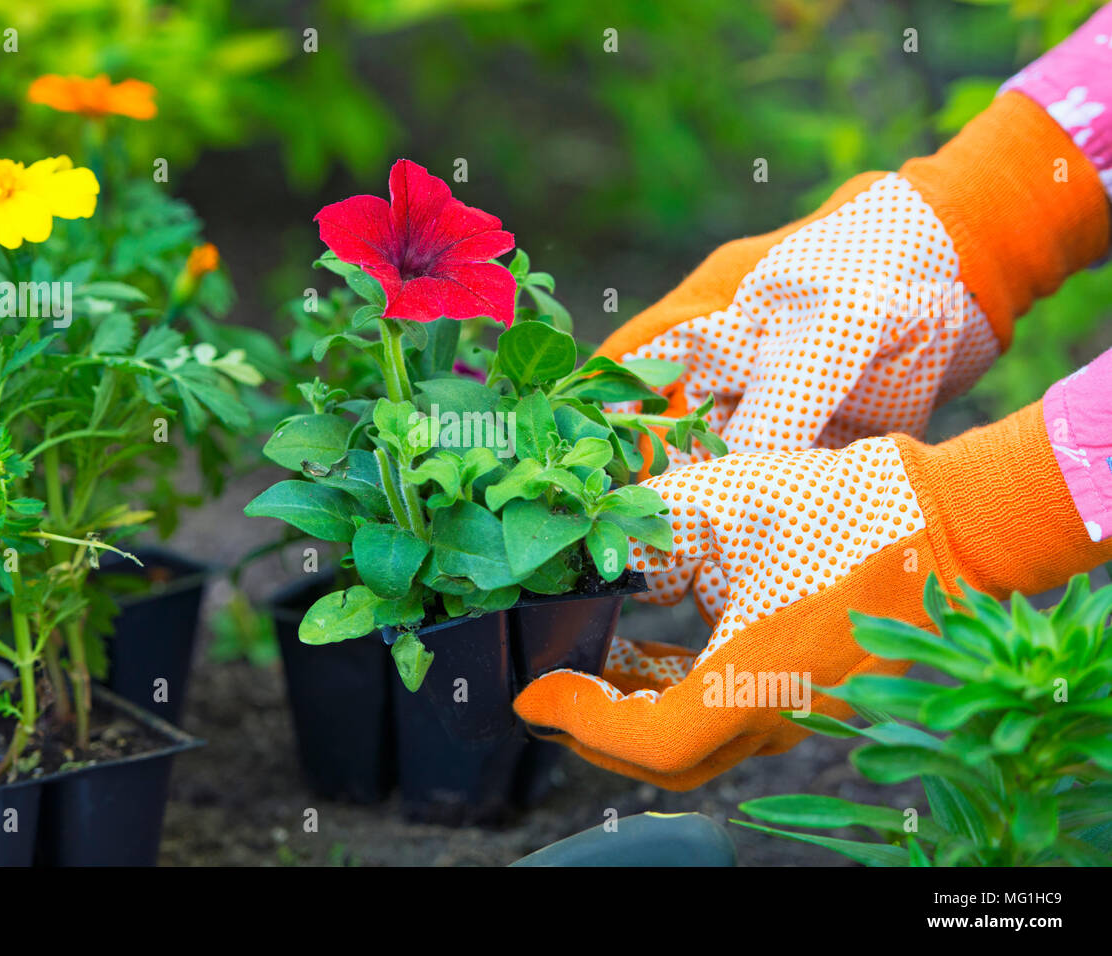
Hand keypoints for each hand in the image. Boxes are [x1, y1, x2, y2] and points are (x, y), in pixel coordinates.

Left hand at [515, 401, 1110, 788]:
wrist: (955, 520)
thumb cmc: (843, 510)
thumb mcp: (722, 504)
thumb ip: (642, 530)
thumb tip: (587, 549)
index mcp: (757, 682)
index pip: (648, 738)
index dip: (580, 719)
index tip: (535, 691)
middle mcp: (781, 718)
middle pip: (666, 757)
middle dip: (596, 729)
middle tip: (549, 691)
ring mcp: (803, 714)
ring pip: (698, 741)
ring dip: (636, 710)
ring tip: (589, 664)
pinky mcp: (813, 695)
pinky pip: (730, 716)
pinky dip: (679, 694)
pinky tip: (649, 650)